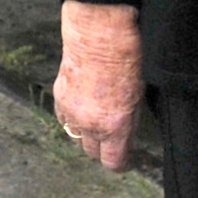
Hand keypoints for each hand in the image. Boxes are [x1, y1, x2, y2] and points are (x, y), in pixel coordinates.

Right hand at [53, 0, 145, 170]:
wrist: (98, 35)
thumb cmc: (126, 58)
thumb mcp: (138, 95)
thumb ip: (129, 121)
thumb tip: (125, 135)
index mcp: (115, 126)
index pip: (114, 162)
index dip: (121, 163)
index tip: (125, 158)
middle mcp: (91, 125)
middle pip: (93, 153)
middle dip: (103, 148)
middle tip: (111, 136)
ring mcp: (72, 113)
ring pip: (77, 137)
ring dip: (86, 133)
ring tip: (96, 119)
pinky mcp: (59, 98)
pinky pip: (64, 120)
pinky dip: (72, 118)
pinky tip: (81, 106)